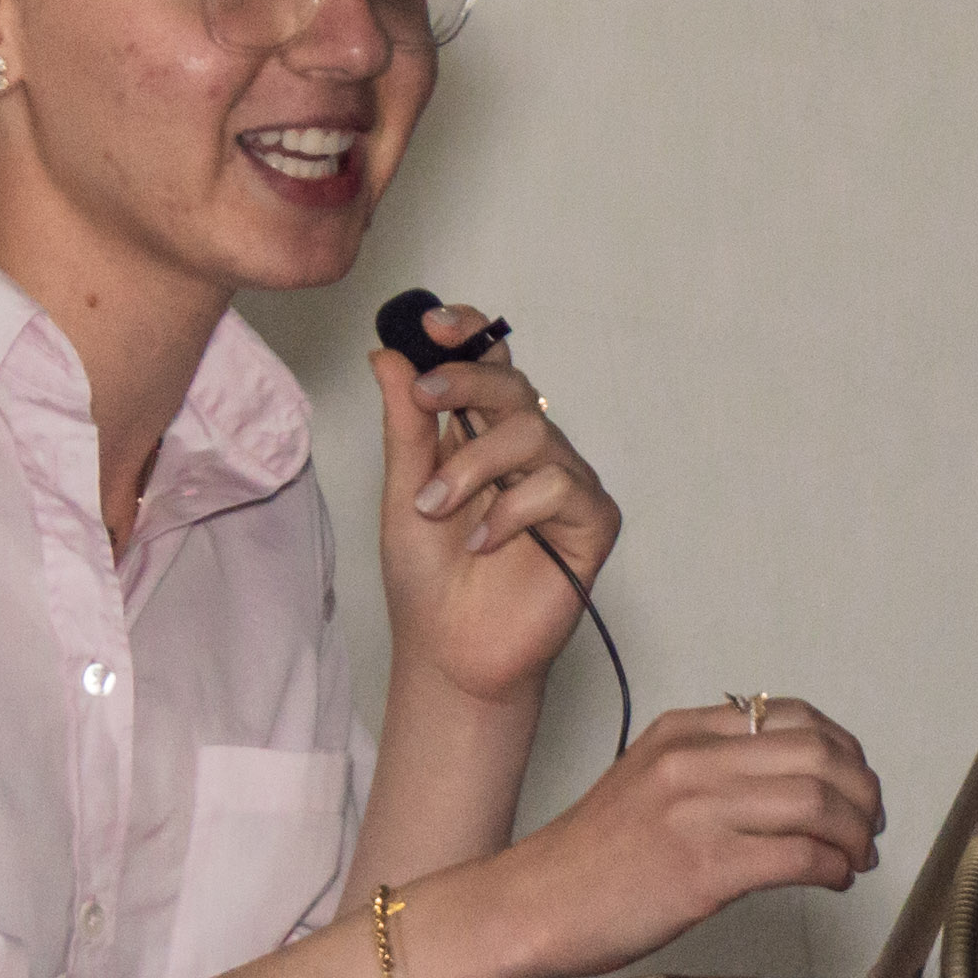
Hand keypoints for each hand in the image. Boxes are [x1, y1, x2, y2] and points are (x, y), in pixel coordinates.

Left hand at [369, 309, 618, 709]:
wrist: (449, 654)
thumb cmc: (428, 579)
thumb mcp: (403, 491)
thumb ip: (404, 425)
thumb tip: (387, 354)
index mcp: (484, 434)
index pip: (492, 363)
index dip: (470, 333)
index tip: (431, 324)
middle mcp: (530, 451)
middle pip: (515, 384)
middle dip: (467, 380)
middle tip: (425, 396)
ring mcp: (565, 484)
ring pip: (535, 432)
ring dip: (475, 465)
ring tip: (435, 508)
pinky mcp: (591, 524)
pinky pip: (560, 488)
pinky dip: (511, 510)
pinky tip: (482, 542)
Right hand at [511, 694, 883, 972]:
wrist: (534, 905)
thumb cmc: (592, 859)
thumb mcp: (650, 780)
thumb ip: (713, 767)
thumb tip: (793, 782)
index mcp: (682, 732)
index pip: (793, 716)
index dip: (844, 749)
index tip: (856, 781)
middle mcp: (692, 761)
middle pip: (819, 755)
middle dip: (862, 793)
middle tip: (869, 824)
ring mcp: (698, 812)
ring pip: (818, 802)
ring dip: (854, 835)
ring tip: (856, 857)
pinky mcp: (704, 868)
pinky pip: (799, 857)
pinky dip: (832, 868)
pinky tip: (832, 879)